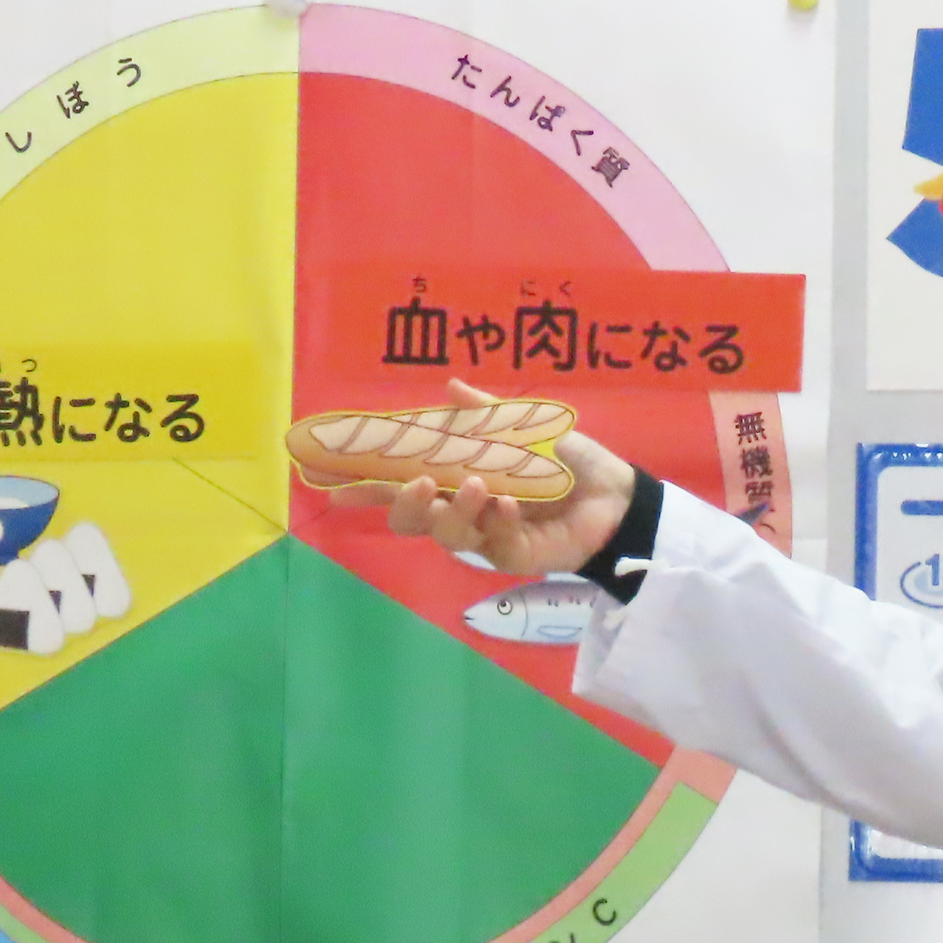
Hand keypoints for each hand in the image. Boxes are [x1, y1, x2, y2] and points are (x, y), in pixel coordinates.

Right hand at [340, 382, 637, 577]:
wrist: (613, 494)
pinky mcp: (511, 556)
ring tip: (479, 485)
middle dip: (400, 502)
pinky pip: (492, 544)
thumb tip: (448, 385)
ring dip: (454, 509)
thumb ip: (485, 413)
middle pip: (408, 518)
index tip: (329, 482)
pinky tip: (510, 506)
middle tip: (416, 482)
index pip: (399, 481)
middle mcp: (460, 509)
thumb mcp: (525, 427)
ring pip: (445, 534)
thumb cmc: (567, 460)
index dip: (364, 483)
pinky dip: (497, 521)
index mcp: (454, 477)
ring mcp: (484, 536)